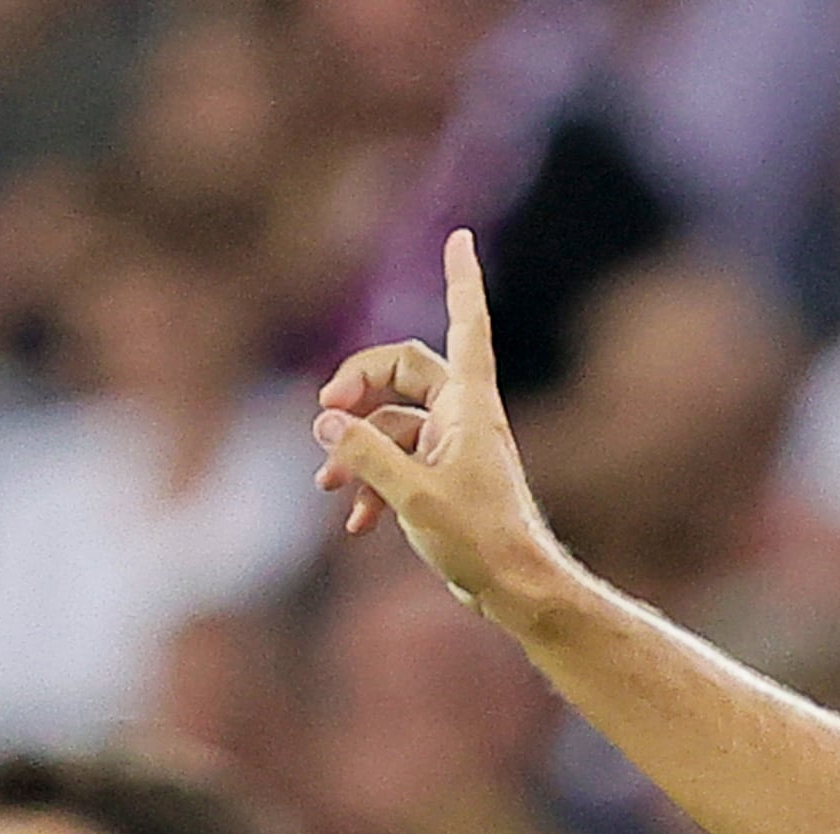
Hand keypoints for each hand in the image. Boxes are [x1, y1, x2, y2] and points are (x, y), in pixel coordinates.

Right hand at [313, 228, 558, 609]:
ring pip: (390, 425)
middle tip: (323, 412)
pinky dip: (372, 486)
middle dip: (357, 386)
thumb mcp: (412, 495)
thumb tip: (324, 422)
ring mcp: (452, 448)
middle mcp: (462, 417)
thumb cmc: (480, 542)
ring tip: (325, 486)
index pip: (466, 323)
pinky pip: (397, 464)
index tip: (462, 236)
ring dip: (354, 450)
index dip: (462, 279)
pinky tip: (355, 524)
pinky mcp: (443, 480)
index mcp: (469, 405)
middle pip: (401, 370)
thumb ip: (365, 453)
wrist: (516, 591)